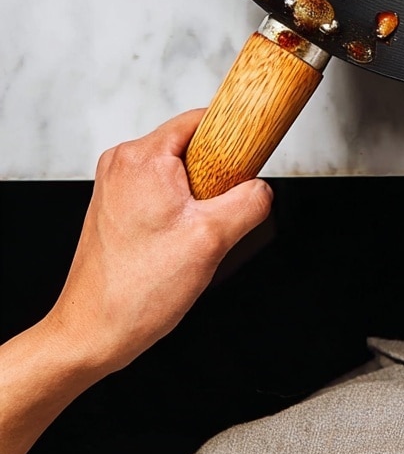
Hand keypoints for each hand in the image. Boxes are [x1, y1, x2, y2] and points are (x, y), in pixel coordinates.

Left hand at [45, 110, 272, 373]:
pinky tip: (177, 242)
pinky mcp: (115, 205)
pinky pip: (161, 190)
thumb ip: (250, 202)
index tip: (250, 160)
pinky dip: (178, 209)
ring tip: (193, 235)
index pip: (203, 119)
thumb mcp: (212, 240)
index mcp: (143, 157)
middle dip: (215, 176)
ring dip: (197, 197)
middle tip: (217, 215)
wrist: (90, 334)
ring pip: (178, 171)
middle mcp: (123, 163)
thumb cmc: (134, 293)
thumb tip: (262, 189)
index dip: (234, 137)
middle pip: (192, 145)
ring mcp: (115, 184)